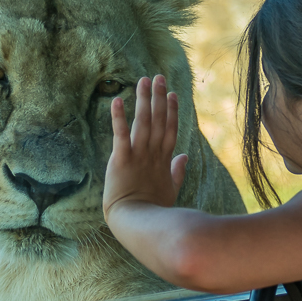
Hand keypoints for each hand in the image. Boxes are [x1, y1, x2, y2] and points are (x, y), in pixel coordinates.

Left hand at [104, 75, 188, 220]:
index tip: (174, 94)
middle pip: (158, 120)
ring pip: (143, 122)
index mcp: (164, 160)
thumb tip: (184, 156)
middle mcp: (153, 154)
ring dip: (144, 100)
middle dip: (159, 98)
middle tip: (158, 77)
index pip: (170, 130)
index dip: (172, 111)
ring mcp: (138, 155)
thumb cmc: (152, 210)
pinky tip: (117, 100)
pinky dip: (118, 117)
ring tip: (143, 81)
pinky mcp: (121, 159)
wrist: (136, 222)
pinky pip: (120, 135)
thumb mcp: (170, 190)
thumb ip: (177, 171)